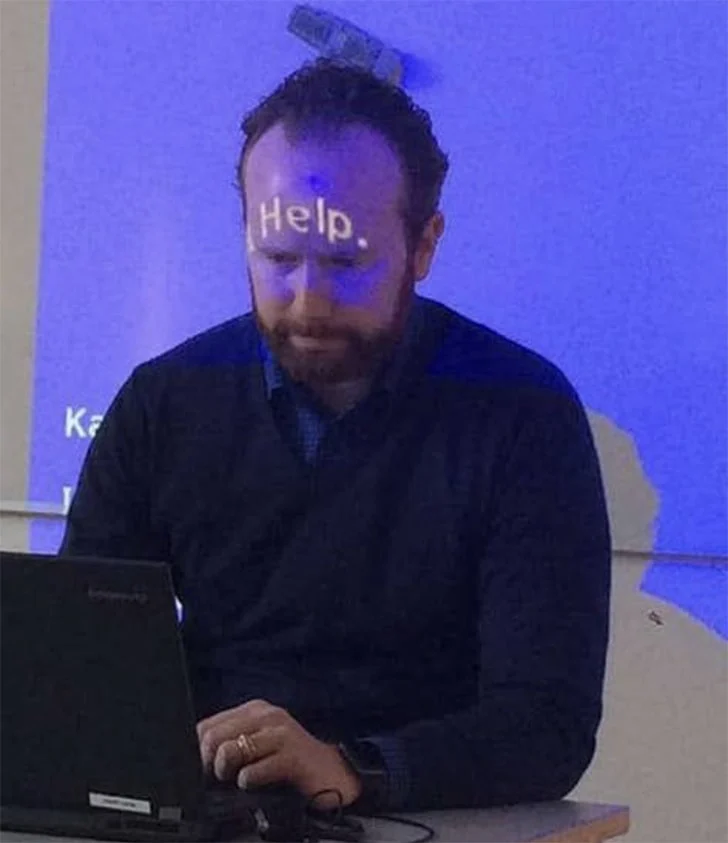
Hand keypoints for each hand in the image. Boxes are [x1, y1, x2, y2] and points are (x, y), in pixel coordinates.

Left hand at [196, 699, 362, 809]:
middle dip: (208, 765)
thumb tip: (196, 757)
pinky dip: (247, 782)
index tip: (202, 771)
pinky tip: (255, 785)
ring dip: (226, 773)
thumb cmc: (290, 763)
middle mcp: (266, 715)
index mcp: (254, 710)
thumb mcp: (258, 746)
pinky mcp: (291, 754)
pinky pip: (252, 770)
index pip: (206, 725)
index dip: (196, 751)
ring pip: (229, 751)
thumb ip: (231, 744)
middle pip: (212, 738)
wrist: (333, 772)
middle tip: (218, 780)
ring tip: (238, 780)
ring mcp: (280, 732)